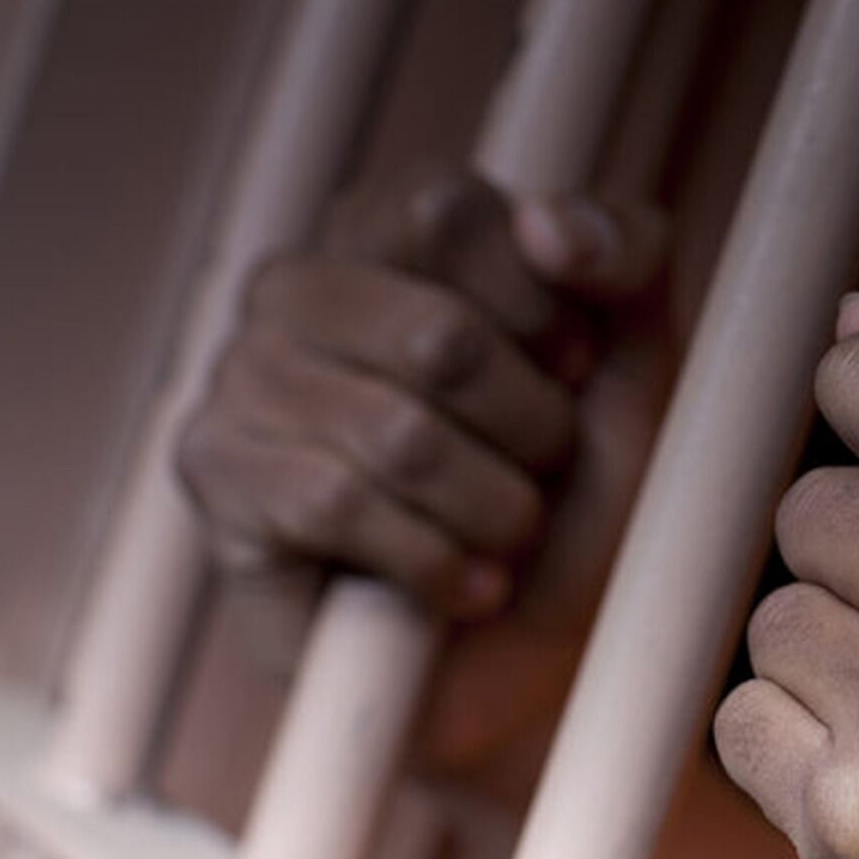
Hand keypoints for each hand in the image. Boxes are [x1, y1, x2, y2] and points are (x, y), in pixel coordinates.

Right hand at [179, 162, 665, 618]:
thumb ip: (628, 254)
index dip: (542, 312)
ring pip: (399, 437)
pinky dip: (435, 563)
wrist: (539, 649)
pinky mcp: (217, 476)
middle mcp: (299, 285)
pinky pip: (338, 507)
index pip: (447, 209)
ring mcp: (243, 377)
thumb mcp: (641, 358)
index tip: (574, 374)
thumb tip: (545, 222)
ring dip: (495, 509)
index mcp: (390, 228)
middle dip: (532, 431)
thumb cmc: (585, 490)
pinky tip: (463, 587)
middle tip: (543, 472)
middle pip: (437, 336)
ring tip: (508, 533)